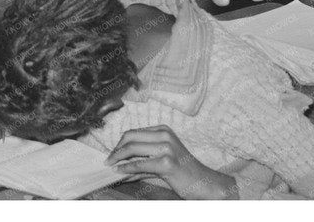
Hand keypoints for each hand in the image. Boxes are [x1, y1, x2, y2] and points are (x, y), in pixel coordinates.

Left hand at [107, 126, 234, 198]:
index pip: (133, 133)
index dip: (120, 143)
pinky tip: (120, 172)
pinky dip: (127, 168)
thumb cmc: (183, 172)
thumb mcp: (163, 158)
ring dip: (118, 158)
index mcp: (163, 130)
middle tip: (108, 160)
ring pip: (132, 149)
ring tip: (111, 166)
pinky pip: (140, 164)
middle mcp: (164, 135)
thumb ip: (143, 159)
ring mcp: (166, 147)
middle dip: (116, 149)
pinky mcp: (166, 162)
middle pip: (130, 137)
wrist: (205, 183)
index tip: (112, 153)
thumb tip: (121, 166)